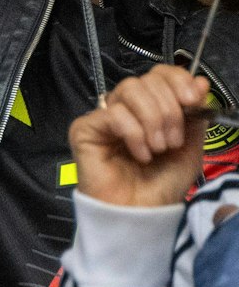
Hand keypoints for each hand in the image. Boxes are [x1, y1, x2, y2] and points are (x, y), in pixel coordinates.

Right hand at [69, 65, 210, 207]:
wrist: (140, 213)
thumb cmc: (162, 184)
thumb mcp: (191, 146)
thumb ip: (195, 114)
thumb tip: (201, 82)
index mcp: (149, 107)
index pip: (159, 74)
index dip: (177, 80)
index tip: (192, 100)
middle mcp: (125, 108)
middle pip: (146, 80)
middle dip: (168, 109)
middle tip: (172, 141)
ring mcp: (104, 117)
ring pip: (130, 90)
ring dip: (152, 120)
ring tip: (158, 149)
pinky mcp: (85, 130)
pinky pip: (114, 114)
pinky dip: (134, 133)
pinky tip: (140, 155)